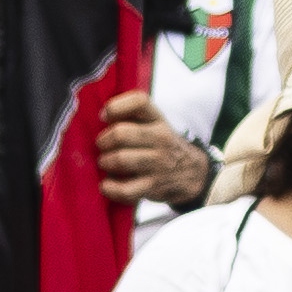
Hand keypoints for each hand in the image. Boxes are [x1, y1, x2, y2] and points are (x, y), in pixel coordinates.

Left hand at [93, 88, 215, 211]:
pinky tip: (107, 184)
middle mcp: (161, 138)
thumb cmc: (160, 145)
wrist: (192, 172)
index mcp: (158, 119)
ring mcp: (158, 163)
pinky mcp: (153, 186)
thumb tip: (99, 118)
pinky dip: (109, 188)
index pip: (139, 102)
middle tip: (102, 146)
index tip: (103, 117)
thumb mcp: (154, 124)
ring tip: (106, 163)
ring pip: (120, 159)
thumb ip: (130, 116)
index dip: (115, 107)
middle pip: (121, 134)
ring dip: (105, 162)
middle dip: (103, 141)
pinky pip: (124, 189)